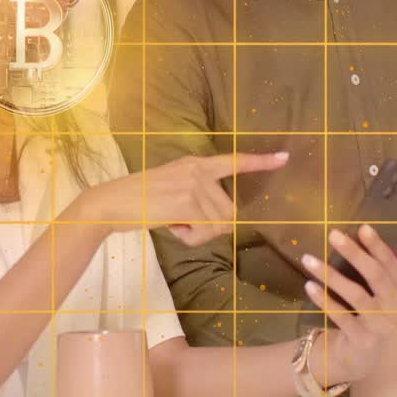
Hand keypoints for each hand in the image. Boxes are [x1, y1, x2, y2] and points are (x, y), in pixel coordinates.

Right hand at [72, 152, 288, 246]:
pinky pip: (205, 232)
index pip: (234, 161)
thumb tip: (220, 219)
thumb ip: (195, 195)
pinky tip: (171, 227)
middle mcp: (198, 170)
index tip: (284, 158)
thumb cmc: (138, 201)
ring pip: (218, 225)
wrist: (112, 203)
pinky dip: (189, 238)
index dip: (260, 162)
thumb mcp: (171, 188)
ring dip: (198, 234)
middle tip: (183, 224)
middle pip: (229, 212)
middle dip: (211, 227)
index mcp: (195, 163)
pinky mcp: (188, 202)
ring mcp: (194, 185)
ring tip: (173, 223)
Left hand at [301, 224, 396, 384]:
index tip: (362, 227)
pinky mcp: (363, 341)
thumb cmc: (376, 312)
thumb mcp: (389, 287)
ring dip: (331, 276)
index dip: (378, 246)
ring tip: (308, 259)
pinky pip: (342, 317)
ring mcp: (381, 327)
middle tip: (332, 234)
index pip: (392, 264)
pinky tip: (309, 286)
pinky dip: (325, 301)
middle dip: (355, 254)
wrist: (365, 354)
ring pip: (357, 296)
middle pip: (376, 277)